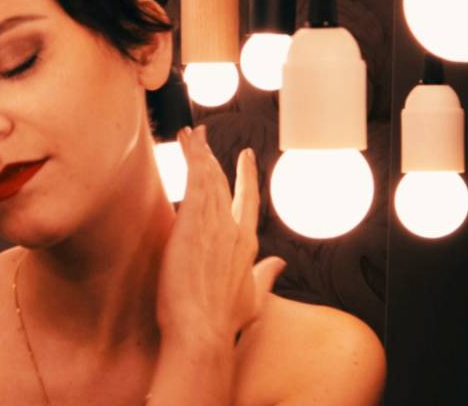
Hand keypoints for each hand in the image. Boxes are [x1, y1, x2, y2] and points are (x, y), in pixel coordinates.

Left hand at [156, 125, 286, 349]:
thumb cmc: (223, 324)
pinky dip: (193, 161)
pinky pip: (195, 182)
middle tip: (204, 135)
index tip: (246, 157)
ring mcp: (214, 225)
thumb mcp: (253, 299)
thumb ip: (266, 276)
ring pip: (208, 178)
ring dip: (199, 153)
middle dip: (213, 156)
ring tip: (190, 134)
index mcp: (246, 245)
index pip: (248, 202)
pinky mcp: (193, 224)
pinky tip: (187, 145)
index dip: (246, 177)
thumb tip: (280, 264)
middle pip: (224, 183)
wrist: (202, 334)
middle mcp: (233, 229)